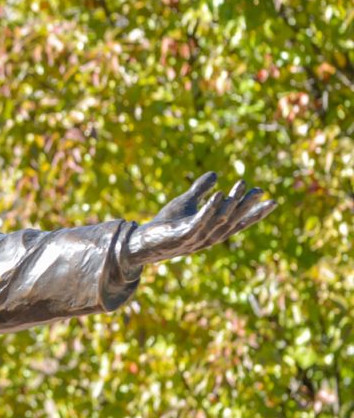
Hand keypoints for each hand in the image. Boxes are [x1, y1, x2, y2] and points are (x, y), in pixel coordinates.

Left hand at [122, 172, 275, 270]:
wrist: (144, 243)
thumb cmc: (166, 224)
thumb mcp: (185, 203)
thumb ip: (200, 190)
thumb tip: (215, 174)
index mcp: (213, 230)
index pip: (239, 222)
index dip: (256, 213)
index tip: (273, 201)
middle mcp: (210, 236)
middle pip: (233, 219)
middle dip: (247, 204)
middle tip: (260, 189)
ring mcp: (198, 237)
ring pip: (220, 218)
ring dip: (232, 201)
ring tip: (241, 184)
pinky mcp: (183, 235)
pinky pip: (200, 220)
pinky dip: (211, 208)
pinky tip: (218, 194)